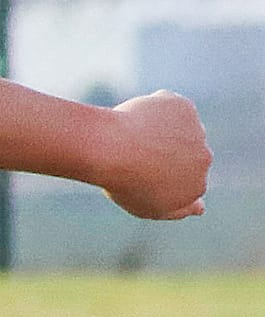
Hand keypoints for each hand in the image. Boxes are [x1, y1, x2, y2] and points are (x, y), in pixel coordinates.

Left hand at [96, 92, 209, 219]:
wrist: (112, 149)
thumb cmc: (125, 182)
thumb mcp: (150, 207)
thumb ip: (179, 209)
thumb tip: (201, 208)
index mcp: (197, 187)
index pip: (186, 180)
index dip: (160, 174)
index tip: (140, 171)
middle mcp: (204, 159)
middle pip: (186, 153)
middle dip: (165, 151)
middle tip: (135, 153)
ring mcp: (197, 132)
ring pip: (180, 129)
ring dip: (162, 130)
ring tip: (134, 137)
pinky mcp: (185, 108)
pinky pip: (171, 107)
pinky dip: (157, 110)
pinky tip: (139, 118)